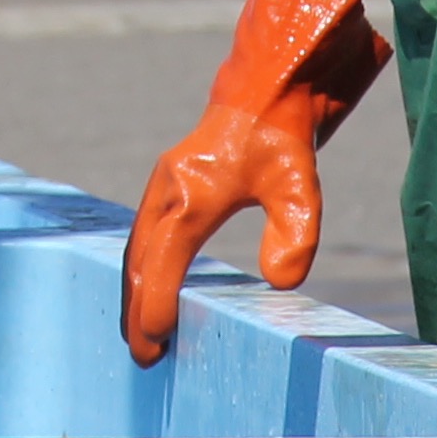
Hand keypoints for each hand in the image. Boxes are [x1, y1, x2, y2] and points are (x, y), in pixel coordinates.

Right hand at [121, 0, 386, 363]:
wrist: (270, 84)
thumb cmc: (283, 135)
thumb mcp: (299, 187)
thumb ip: (294, 236)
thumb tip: (279, 282)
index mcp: (190, 196)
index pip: (163, 265)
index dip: (157, 307)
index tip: (156, 344)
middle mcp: (167, 190)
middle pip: (140, 260)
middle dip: (138, 308)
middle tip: (144, 354)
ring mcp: (165, 183)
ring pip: (139, 246)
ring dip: (136, 288)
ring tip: (140, 328)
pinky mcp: (173, 181)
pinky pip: (147, 232)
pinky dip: (144, 264)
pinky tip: (152, 282)